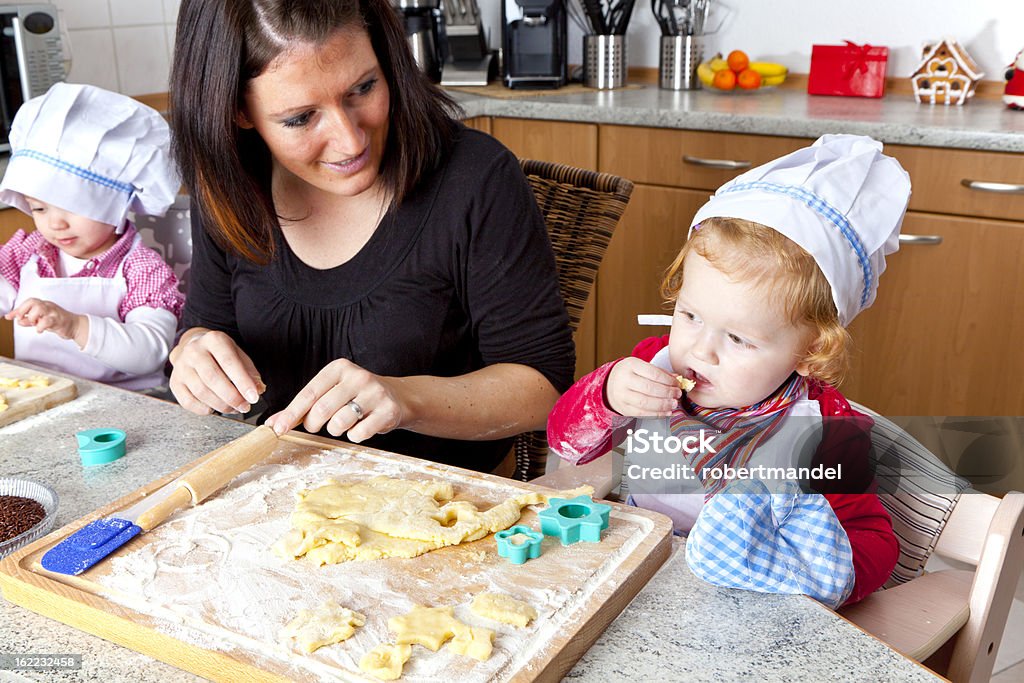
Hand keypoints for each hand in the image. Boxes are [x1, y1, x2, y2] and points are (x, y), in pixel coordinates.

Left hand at [5, 298, 85, 345]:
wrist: (75, 326)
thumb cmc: (58, 321)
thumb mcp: (41, 320)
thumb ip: (29, 320)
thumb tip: (17, 320)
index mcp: (43, 304)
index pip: (29, 302)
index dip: (18, 309)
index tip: (10, 316)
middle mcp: (48, 306)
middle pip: (33, 302)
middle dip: (23, 310)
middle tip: (22, 319)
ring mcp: (54, 312)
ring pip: (39, 309)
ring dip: (32, 317)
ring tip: (34, 324)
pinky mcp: (59, 320)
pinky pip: (47, 321)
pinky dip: (40, 326)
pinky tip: (40, 330)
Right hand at [168, 329, 264, 414]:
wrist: (194, 348)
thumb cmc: (220, 354)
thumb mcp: (238, 355)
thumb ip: (250, 371)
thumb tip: (258, 389)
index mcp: (213, 340)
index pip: (229, 362)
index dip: (242, 382)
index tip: (253, 397)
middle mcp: (194, 351)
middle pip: (212, 378)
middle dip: (232, 397)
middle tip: (244, 406)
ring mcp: (181, 367)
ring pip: (201, 391)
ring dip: (221, 405)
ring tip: (234, 408)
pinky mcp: (175, 382)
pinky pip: (188, 401)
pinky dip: (204, 409)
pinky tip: (215, 408)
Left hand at [264, 358, 401, 441]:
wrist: (398, 397)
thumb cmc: (356, 396)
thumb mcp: (331, 393)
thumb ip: (303, 407)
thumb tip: (273, 424)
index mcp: (339, 368)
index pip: (309, 393)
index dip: (291, 413)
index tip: (278, 428)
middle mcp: (358, 376)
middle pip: (322, 409)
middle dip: (314, 424)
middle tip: (318, 426)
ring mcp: (375, 393)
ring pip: (339, 422)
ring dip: (336, 430)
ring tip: (343, 423)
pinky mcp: (388, 410)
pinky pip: (359, 433)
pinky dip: (355, 436)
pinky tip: (361, 426)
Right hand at [606, 357, 680, 416]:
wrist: (610, 384)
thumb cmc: (632, 374)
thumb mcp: (643, 367)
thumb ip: (660, 372)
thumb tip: (678, 379)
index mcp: (631, 365)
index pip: (653, 373)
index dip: (668, 380)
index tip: (678, 384)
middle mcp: (624, 380)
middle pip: (649, 389)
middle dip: (667, 393)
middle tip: (677, 395)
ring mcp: (622, 396)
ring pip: (645, 403)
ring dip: (663, 405)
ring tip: (673, 404)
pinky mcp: (623, 409)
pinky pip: (642, 414)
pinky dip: (656, 415)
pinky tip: (666, 413)